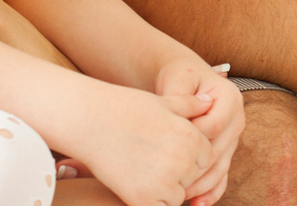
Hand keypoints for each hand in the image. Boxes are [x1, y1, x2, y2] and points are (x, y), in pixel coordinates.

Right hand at [41, 84, 216, 205]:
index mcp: (191, 137)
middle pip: (192, 178)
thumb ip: (190, 105)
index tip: (166, 149)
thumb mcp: (162, 102)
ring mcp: (163, 181)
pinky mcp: (142, 198)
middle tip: (151, 159)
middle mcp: (182, 160)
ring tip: (142, 170)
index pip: (205, 158)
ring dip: (166, 189)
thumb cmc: (123, 107)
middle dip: (178, 173)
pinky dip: (152, 201)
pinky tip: (137, 184)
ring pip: (178, 196)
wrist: (88, 120)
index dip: (188, 156)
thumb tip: (209, 103)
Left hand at [152, 61, 245, 205]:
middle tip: (172, 181)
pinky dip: (211, 192)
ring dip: (202, 185)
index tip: (168, 148)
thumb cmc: (180, 77)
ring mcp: (233, 138)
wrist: (186, 79)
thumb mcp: (178, 79)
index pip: (215, 125)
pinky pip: (222, 175)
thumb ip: (180, 97)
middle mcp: (237, 120)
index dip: (194, 139)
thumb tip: (182, 124)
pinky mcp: (225, 152)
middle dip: (196, 168)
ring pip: (221, 167)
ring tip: (182, 197)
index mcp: (230, 99)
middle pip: (219, 150)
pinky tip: (197, 204)